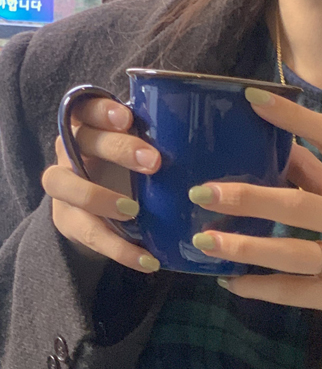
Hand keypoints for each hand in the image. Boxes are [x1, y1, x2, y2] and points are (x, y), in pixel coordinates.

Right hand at [42, 99, 162, 274]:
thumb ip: (157, 146)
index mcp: (89, 127)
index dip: (102, 110)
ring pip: (66, 185)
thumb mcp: (142, 158)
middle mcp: (70, 152)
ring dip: (99, 197)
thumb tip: (209, 146)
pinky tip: (147, 260)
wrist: (103, 217)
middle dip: (117, 149)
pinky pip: (91, 234)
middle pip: (81, 140)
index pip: (86, 108)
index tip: (127, 117)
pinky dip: (121, 249)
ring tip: (133, 210)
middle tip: (154, 162)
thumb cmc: (130, 175)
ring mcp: (64, 186)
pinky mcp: (68, 221)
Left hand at [190, 88, 321, 326]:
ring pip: (293, 253)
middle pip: (301, 206)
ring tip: (205, 241)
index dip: (295, 119)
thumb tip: (272, 141)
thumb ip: (320, 174)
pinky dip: (259, 288)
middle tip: (204, 192)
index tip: (251, 99)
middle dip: (249, 198)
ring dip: (246, 248)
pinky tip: (229, 280)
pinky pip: (294, 293)